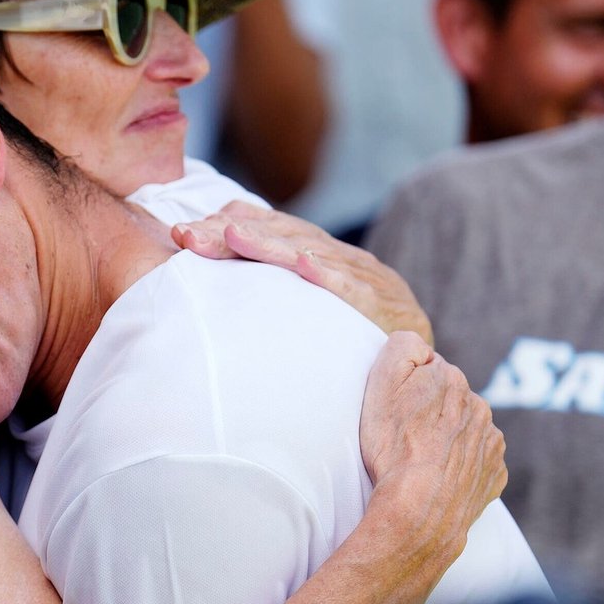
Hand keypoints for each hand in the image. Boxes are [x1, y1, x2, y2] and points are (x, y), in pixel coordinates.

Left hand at [173, 203, 434, 344]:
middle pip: (283, 237)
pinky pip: (356, 291)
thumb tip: (216, 273)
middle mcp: (344, 261)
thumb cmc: (355, 347)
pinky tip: (305, 266)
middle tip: (188, 236)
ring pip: (313, 255)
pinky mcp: (388, 309)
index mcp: (322, 258)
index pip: (269, 231)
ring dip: (270, 245)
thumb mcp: (311, 314)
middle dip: (232, 234)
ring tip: (231, 236)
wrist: (421, 374)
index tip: (182, 234)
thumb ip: (273, 292)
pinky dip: (330, 277)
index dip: (226, 229)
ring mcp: (368, 280)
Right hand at [359, 332, 507, 556]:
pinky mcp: (494, 475)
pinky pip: (477, 462)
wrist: (418, 509)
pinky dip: (460, 466)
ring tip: (421, 460)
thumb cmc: (393, 448)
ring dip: (448, 439)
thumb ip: (402, 346)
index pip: (428, 371)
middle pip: (449, 401)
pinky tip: (439, 477)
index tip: (396, 410)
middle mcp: (480, 407)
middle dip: (431, 413)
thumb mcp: (382, 382)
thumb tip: (419, 344)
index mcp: (454, 381)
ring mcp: (491, 443)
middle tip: (405, 437)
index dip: (407, 389)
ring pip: (466, 431)